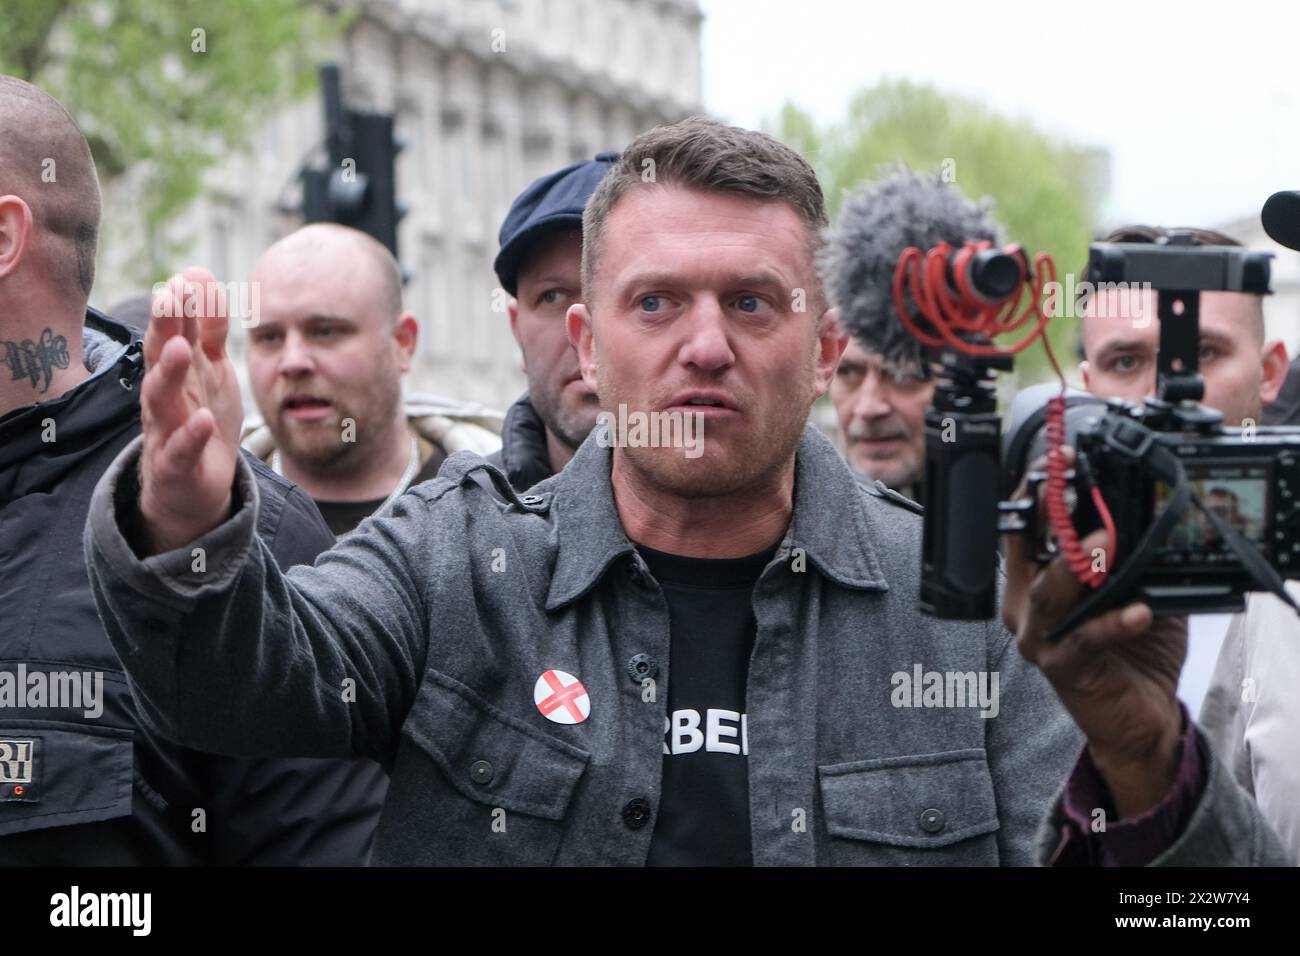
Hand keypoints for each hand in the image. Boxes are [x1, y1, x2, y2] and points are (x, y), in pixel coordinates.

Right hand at [136, 267, 243, 553]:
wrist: (194, 486)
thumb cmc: (198, 418)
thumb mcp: (210, 370)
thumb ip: (208, 327)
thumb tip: (198, 274)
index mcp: (173, 371)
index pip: (173, 331)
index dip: (179, 307)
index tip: (188, 278)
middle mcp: (163, 396)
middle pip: (158, 358)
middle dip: (164, 327)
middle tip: (171, 297)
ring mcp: (165, 430)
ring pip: (159, 400)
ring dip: (168, 373)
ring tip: (181, 349)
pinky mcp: (175, 466)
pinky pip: (180, 450)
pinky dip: (190, 435)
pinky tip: (204, 420)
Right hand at [1003, 451, 1186, 818]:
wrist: (1136, 719)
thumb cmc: (1132, 651)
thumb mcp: (1129, 589)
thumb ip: (1122, 558)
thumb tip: (1138, 514)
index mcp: (1034, 580)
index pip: (1024, 527)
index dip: (1036, 492)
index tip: (1057, 460)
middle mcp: (1026, 605)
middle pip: (1027, 551)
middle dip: (1048, 514)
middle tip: (1072, 482)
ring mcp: (1037, 637)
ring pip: (1049, 593)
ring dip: (1079, 566)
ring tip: (1109, 541)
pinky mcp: (1058, 667)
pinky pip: (1083, 640)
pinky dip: (1112, 624)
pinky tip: (1138, 613)